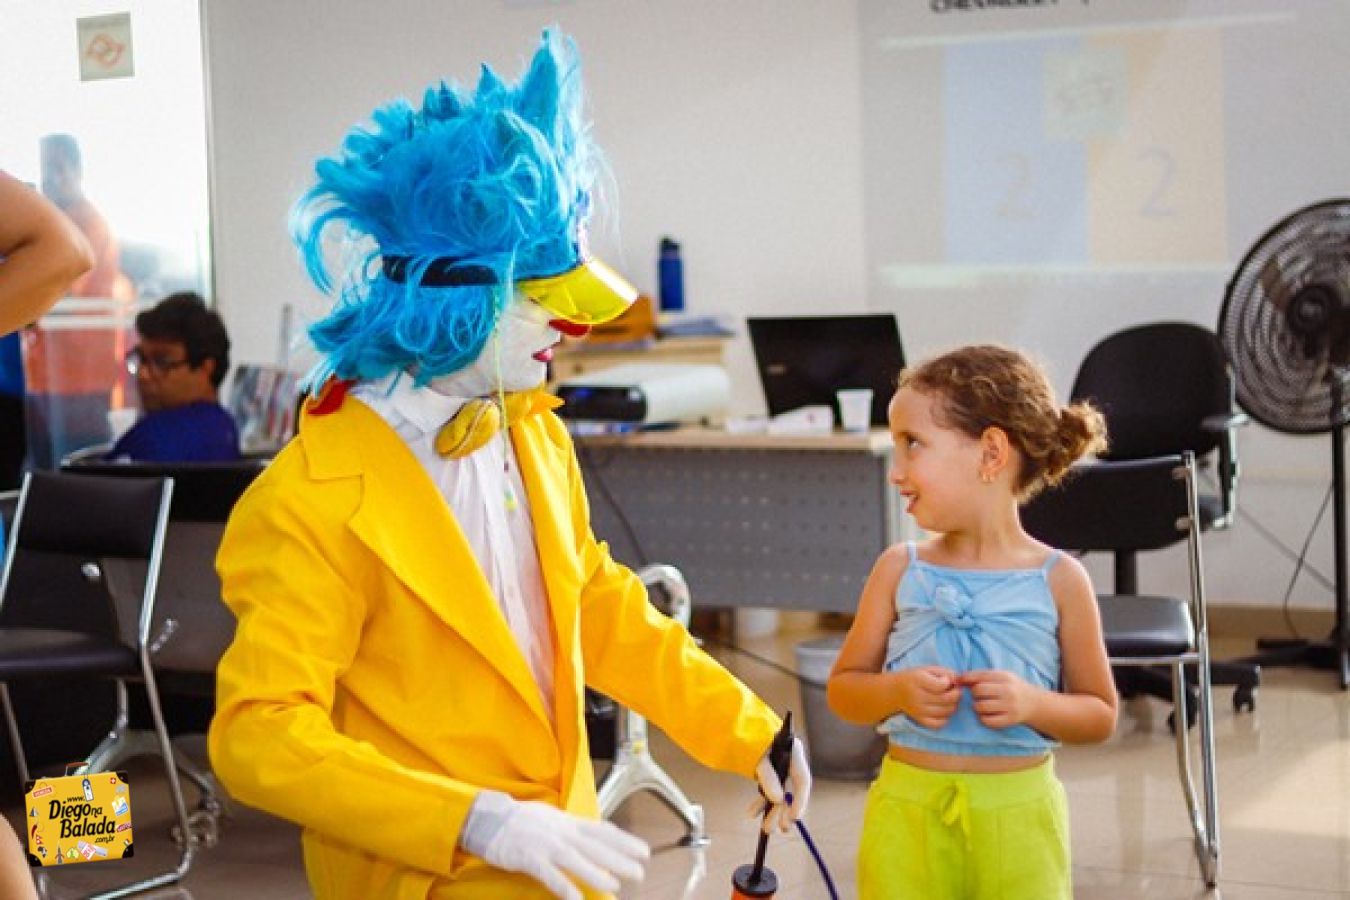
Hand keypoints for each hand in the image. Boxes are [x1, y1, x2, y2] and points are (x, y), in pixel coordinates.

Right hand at [481, 800, 648, 899]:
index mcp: (569, 822)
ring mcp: (546, 845)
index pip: (603, 831)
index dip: (625, 841)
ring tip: (615, 885)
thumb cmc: (522, 820)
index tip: (643, 851)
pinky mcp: (530, 859)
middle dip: (619, 859)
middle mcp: (562, 832)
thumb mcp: (555, 818)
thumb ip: (578, 826)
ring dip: (597, 873)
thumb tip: (604, 829)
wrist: (490, 818)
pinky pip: (550, 876)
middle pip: (596, 846)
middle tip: (639, 871)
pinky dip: (564, 887)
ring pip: (576, 860)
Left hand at [752, 735, 811, 833]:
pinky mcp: (770, 774)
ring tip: (766, 829)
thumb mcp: (759, 759)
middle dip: (785, 812)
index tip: (794, 818)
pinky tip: (752, 813)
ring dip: (772, 811)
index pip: (802, 781)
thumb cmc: (753, 740)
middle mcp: (791, 762)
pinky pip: (767, 791)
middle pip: (791, 791)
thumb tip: (777, 800)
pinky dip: (760, 802)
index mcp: (795, 754)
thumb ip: (768, 778)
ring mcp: (780, 769)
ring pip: (778, 794)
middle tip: (782, 829)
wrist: (740, 727)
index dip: (800, 801)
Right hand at [899, 665, 960, 728]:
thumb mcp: (927, 669)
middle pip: (946, 699)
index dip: (949, 682)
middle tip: (955, 690)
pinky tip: (944, 710)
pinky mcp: (920, 720)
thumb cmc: (914, 678)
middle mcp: (917, 697)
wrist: (895, 691)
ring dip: (954, 705)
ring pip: (946, 711)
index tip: (946, 680)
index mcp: (917, 680)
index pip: (941, 686)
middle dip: (956, 694)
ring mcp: (918, 711)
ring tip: (950, 699)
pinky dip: (946, 717)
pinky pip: (939, 724)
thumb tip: (959, 681)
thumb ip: (945, 672)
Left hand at [959, 669, 1035, 728]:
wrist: (1034, 703)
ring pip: (980, 706)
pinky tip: (987, 714)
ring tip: (982, 705)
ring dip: (977, 706)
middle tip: (978, 696)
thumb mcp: (1001, 676)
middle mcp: (1008, 691)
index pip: (979, 676)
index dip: (966, 679)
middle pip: (978, 691)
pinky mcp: (1010, 720)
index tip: (961, 682)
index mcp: (1005, 677)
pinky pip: (987, 721)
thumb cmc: (1011, 687)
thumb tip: (958, 679)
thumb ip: (981, 675)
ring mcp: (1010, 706)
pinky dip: (983, 718)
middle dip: (974, 694)